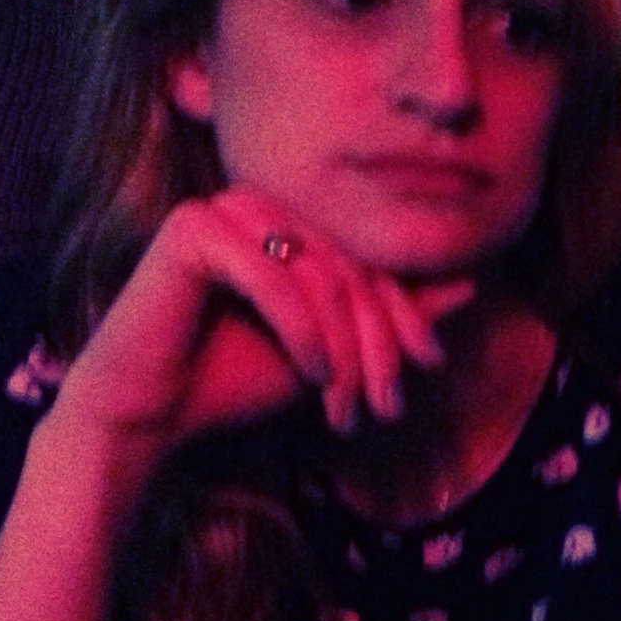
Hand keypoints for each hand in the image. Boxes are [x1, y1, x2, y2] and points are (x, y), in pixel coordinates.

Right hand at [51, 188, 473, 459]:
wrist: (149, 416)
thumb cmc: (235, 380)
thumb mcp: (332, 351)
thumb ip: (389, 316)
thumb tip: (471, 283)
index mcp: (290, 224)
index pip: (372, 262)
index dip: (408, 315)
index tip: (431, 369)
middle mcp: (258, 204)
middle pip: (352, 269)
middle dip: (378, 344)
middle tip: (386, 407)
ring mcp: (221, 209)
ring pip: (320, 274)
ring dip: (344, 348)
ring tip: (346, 407)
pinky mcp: (190, 230)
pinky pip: (273, 277)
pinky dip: (301, 330)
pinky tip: (314, 376)